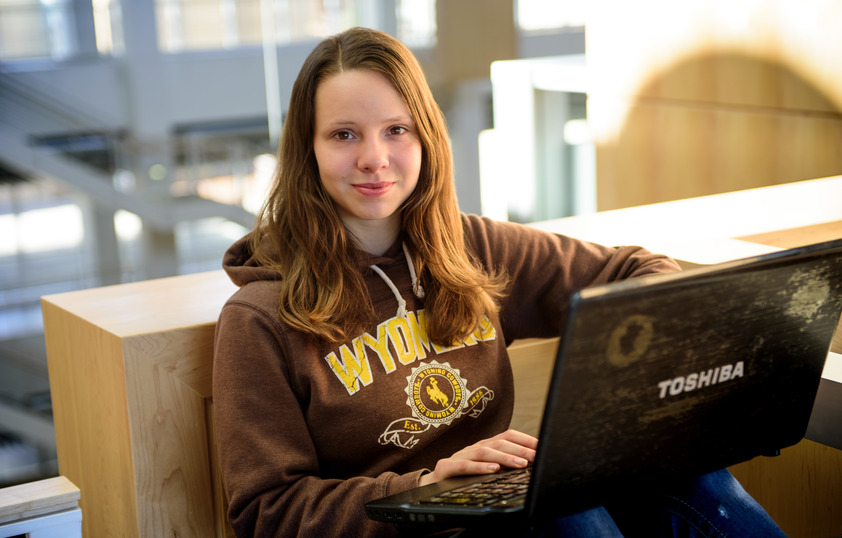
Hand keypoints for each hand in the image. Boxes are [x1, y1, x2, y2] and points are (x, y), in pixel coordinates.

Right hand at [418, 429, 536, 486]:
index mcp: (483, 446)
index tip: (542, 446)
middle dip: (520, 449)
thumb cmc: (461, 479)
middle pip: (499, 442)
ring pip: (484, 451)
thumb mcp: (484, 471)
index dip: (525, 439)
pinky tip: (494, 470)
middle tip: (536, 456)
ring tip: (521, 463)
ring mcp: (459, 456)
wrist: (430, 486)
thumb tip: (530, 467)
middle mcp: (473, 448)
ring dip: (505, 457)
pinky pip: (465, 466)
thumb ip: (503, 467)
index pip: (507, 435)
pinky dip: (480, 467)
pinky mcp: (446, 468)